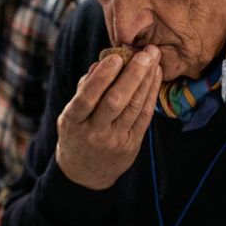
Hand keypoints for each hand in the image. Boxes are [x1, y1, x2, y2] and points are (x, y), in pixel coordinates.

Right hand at [55, 47, 160, 189]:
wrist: (85, 173)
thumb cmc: (77, 134)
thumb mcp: (70, 115)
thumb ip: (84, 90)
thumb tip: (102, 62)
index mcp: (72, 122)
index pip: (87, 98)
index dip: (102, 78)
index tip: (116, 57)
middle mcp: (93, 133)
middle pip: (115, 102)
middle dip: (133, 75)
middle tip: (145, 53)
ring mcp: (114, 141)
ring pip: (133, 108)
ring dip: (146, 80)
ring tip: (154, 58)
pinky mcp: (131, 145)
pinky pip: (144, 117)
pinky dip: (151, 94)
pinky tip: (156, 76)